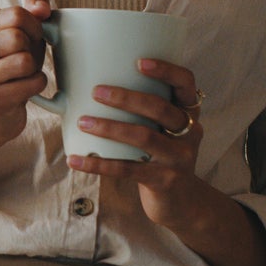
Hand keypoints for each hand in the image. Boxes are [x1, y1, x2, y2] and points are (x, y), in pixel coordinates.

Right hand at [0, 0, 52, 149]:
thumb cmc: (11, 71)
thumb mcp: (22, 38)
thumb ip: (33, 13)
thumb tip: (42, 6)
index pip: (15, 14)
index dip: (34, 26)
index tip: (32, 38)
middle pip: (17, 37)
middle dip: (32, 50)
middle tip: (26, 61)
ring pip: (24, 61)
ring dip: (34, 70)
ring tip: (23, 76)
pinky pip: (31, 83)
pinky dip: (37, 85)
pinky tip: (25, 90)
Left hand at [69, 58, 208, 227]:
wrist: (182, 202)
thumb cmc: (162, 156)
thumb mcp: (164, 130)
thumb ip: (144, 109)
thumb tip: (93, 84)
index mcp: (189, 113)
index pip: (186, 83)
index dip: (166, 70)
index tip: (139, 62)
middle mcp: (190, 132)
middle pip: (160, 108)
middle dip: (126, 98)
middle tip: (96, 92)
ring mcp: (179, 158)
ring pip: (143, 136)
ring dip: (109, 127)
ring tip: (83, 122)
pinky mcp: (164, 181)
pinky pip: (127, 169)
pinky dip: (98, 164)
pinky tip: (75, 160)